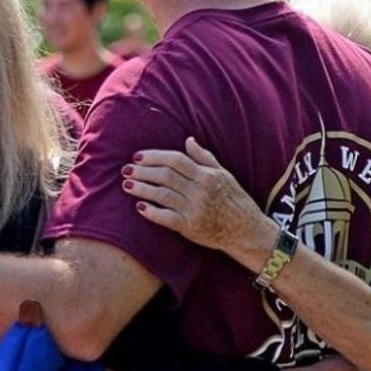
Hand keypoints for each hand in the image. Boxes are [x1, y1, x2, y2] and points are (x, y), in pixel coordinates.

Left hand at [123, 138, 276, 266]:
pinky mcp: (190, 227)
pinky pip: (167, 218)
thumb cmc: (234, 200)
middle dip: (143, 171)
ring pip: (162, 195)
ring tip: (126, 185)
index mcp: (207, 175)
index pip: (175, 160)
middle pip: (165, 176)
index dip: (154, 157)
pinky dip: (152, 212)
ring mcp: (195, 209)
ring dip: (142, 189)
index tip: (137, 157)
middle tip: (125, 170)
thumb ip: (204, 157)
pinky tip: (139, 207)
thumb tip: (188, 140)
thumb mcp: (223, 174)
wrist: (246, 231)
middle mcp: (200, 190)